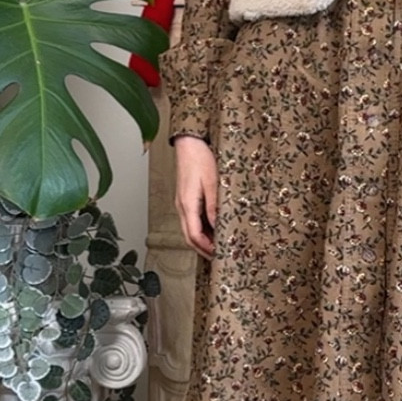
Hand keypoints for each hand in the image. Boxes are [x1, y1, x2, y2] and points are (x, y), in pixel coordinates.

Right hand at [174, 135, 218, 257]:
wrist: (189, 144)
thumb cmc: (200, 159)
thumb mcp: (212, 183)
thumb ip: (214, 206)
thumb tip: (219, 226)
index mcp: (187, 204)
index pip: (194, 235)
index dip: (206, 247)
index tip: (218, 254)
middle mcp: (182, 206)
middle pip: (189, 236)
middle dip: (202, 248)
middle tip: (217, 256)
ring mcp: (182, 203)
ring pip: (189, 229)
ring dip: (201, 240)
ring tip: (217, 245)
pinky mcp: (186, 198)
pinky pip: (191, 219)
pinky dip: (201, 228)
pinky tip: (212, 228)